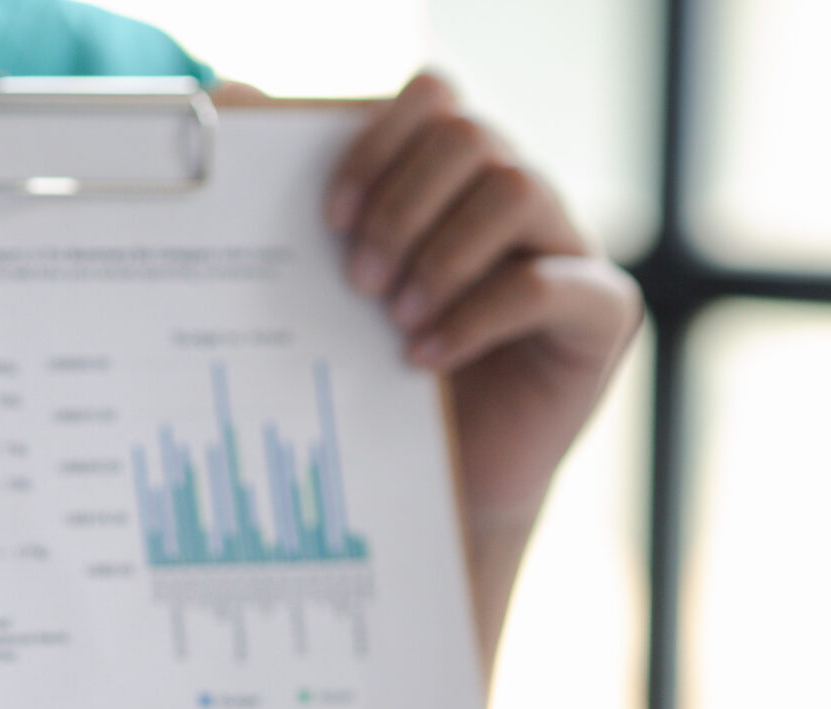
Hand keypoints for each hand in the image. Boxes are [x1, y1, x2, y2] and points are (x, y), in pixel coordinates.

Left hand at [324, 72, 641, 664]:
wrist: (438, 491)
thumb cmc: (379, 386)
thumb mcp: (330, 296)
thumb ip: (289, 200)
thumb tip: (229, 95)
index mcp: (457, 177)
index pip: (434, 99)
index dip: (377, 143)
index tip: (329, 219)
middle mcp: (518, 201)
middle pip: (473, 135)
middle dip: (404, 203)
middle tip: (357, 280)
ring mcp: (568, 252)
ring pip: (518, 187)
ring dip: (443, 250)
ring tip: (396, 317)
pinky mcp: (601, 317)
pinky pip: (552, 283)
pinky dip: (479, 314)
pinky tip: (424, 357)